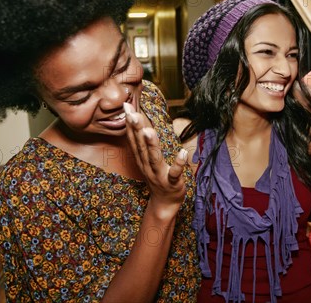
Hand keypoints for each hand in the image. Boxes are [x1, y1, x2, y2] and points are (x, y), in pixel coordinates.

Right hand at [124, 103, 185, 218]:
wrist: (164, 204)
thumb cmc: (157, 177)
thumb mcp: (146, 159)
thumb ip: (143, 142)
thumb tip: (138, 121)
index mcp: (141, 159)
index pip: (134, 138)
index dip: (130, 123)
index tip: (127, 106)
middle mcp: (147, 166)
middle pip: (141, 146)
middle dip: (136, 129)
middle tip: (132, 114)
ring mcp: (159, 175)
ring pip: (154, 159)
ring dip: (151, 145)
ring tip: (149, 131)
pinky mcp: (172, 183)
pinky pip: (175, 173)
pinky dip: (179, 164)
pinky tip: (183, 153)